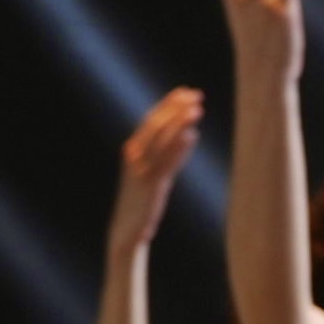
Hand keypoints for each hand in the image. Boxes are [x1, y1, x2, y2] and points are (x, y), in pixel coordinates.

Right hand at [111, 86, 203, 252]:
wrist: (126, 231)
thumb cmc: (142, 201)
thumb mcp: (151, 172)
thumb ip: (163, 154)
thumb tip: (184, 133)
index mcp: (132, 150)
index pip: (151, 121)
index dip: (168, 105)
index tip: (185, 91)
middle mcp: (134, 157)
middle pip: (156, 126)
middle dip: (176, 108)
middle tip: (196, 95)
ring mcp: (141, 171)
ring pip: (162, 141)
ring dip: (180, 122)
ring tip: (197, 109)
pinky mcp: (151, 186)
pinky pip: (167, 163)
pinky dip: (179, 148)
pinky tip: (191, 135)